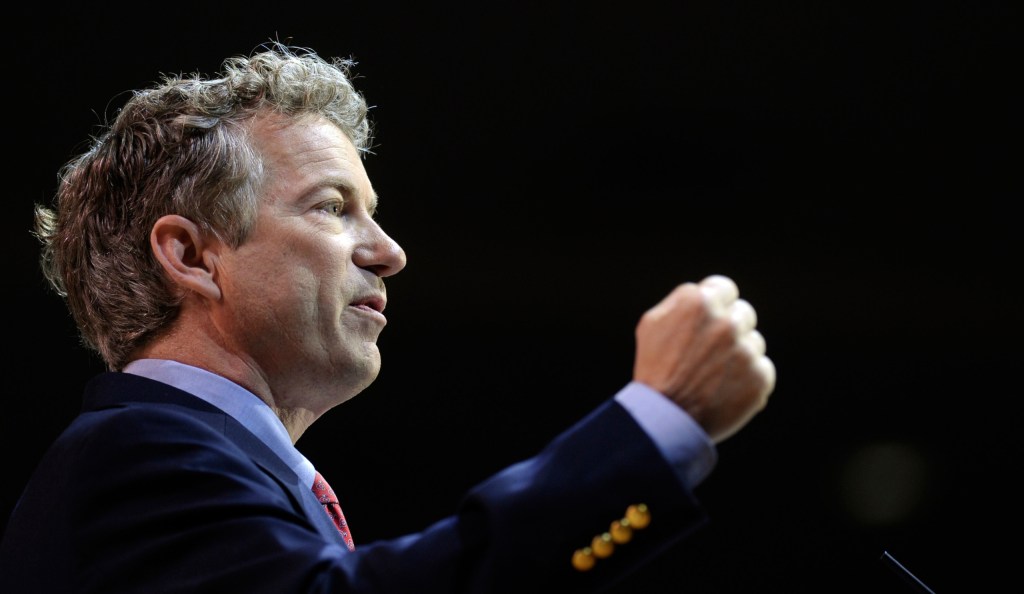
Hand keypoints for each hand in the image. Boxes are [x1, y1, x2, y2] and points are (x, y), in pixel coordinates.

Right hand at [633, 275, 775, 442]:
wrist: (665, 420)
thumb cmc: (654, 370)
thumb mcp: (652, 325)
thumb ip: (682, 302)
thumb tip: (705, 293)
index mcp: (698, 303)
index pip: (725, 289)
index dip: (717, 305)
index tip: (710, 322)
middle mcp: (725, 322)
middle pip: (743, 313)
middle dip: (730, 328)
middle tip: (711, 352)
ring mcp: (745, 350)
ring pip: (754, 342)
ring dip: (739, 355)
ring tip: (713, 377)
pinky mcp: (760, 377)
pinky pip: (762, 369)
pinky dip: (748, 380)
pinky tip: (725, 390)